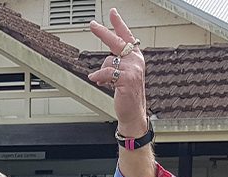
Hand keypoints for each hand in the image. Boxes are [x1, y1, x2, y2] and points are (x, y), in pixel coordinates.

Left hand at [88, 9, 148, 138]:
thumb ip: (114, 64)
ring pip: (108, 61)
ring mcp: (133, 69)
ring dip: (102, 72)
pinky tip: (98, 81)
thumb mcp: (121, 75)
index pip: (127, 36)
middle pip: (116, 42)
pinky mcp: (127, 79)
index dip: (119, 23)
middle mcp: (135, 60)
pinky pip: (106, 72)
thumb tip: (101, 66)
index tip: (112, 12)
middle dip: (103, 33)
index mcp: (135, 57)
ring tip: (104, 81)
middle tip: (92, 24)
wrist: (133, 113)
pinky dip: (99, 77)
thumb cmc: (127, 94)